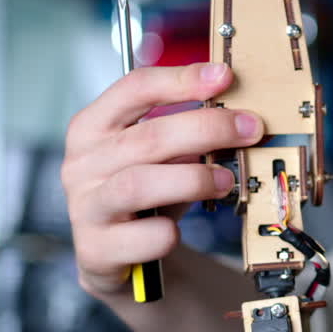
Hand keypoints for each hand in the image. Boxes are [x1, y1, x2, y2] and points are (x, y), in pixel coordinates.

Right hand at [62, 63, 261, 294]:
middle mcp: (82, 163)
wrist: (115, 254)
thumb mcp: (159, 156)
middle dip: (207, 128)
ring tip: (226, 180)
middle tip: (249, 128)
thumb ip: (185, 134)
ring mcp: (87, 206)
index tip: (224, 76)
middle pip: (147, 136)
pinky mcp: (98, 249)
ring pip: (140, 184)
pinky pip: (141, 237)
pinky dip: (168, 233)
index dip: (182, 79)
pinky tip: (179, 230)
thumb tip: (239, 117)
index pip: (134, 89)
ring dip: (194, 179)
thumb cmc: (142, 194)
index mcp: (93, 127)